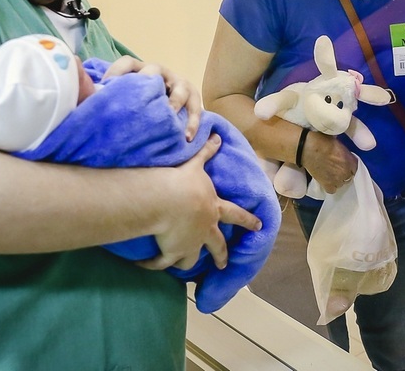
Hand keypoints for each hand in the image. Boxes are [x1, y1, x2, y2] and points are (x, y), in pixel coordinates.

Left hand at [104, 56, 201, 138]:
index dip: (116, 71)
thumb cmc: (139, 108)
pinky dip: (192, 122)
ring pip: (180, 88)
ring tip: (169, 116)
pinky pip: (195, 108)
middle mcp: (161, 73)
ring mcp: (179, 84)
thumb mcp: (126, 99)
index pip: (128, 63)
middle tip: (140, 99)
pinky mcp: (193, 98)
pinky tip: (186, 137)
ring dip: (175, 102)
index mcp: (141, 71)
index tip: (105, 86)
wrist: (170, 112)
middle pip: (155, 69)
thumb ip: (109, 99)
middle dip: (149, 81)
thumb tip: (87, 100)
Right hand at [138, 135, 261, 270]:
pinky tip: (145, 265)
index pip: (236, 215)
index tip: (259, 226)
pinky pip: (163, 263)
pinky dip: (154, 265)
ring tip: (184, 268)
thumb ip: (207, 152)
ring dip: (188, 263)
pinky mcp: (173, 252)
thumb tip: (217, 136)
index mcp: (214, 209)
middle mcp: (205, 230)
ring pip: (192, 259)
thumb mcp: (197, 165)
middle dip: (221, 255)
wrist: (169, 200)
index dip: (248, 220)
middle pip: (217, 245)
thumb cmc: (185, 182)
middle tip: (224, 264)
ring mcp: (190, 244)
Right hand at [300, 131, 356, 193]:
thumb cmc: (322, 141)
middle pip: (349, 177)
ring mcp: (337, 180)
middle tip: (337, 168)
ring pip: (341, 184)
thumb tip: (345, 156)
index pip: (355, 168)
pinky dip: (330, 186)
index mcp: (351, 161)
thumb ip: (345, 153)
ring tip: (330, 174)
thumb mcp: (339, 144)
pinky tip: (326, 180)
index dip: (349, 166)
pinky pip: (332, 190)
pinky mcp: (327, 185)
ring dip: (337, 180)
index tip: (345, 164)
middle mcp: (346, 172)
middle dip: (344, 173)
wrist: (308, 148)